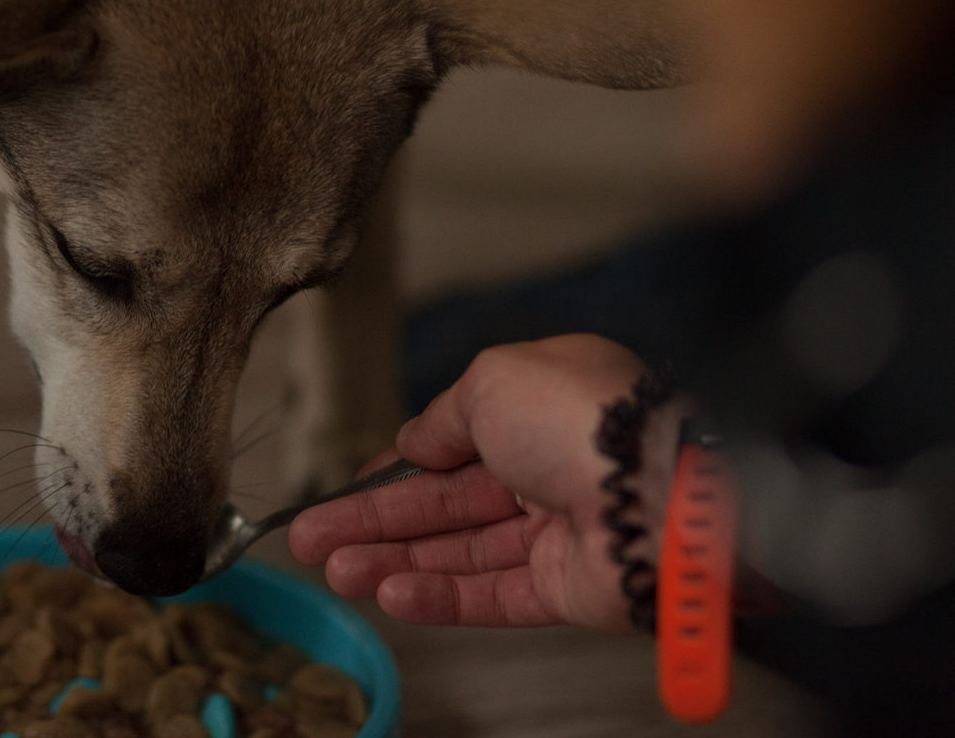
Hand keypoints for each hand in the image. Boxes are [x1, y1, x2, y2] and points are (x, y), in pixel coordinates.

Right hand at [288, 334, 650, 631]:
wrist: (666, 497)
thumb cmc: (589, 421)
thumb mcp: (493, 381)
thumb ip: (444, 417)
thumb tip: (415, 444)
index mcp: (540, 405)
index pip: (451, 442)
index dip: (396, 468)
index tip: (347, 488)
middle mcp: (550, 467)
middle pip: (444, 502)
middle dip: (372, 521)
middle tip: (312, 539)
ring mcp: (560, 531)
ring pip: (459, 551)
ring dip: (391, 560)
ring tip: (335, 571)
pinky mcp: (570, 588)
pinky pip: (493, 594)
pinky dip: (439, 596)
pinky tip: (390, 593)